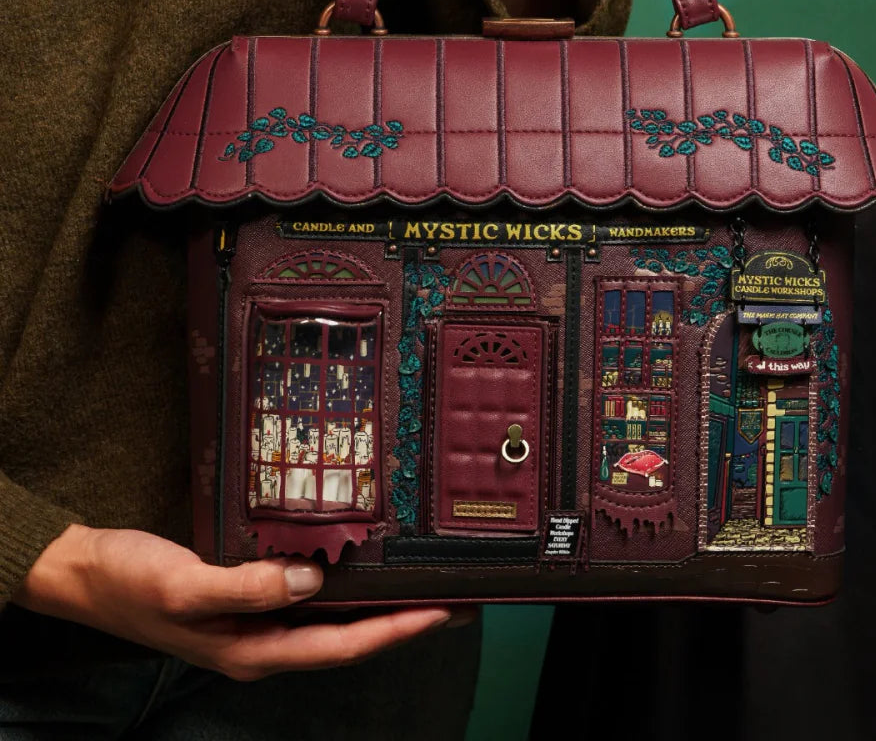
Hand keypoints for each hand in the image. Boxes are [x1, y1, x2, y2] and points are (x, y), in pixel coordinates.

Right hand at [14, 525, 470, 681]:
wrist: (84, 572)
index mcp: (254, 649)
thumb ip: (247, 586)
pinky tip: (356, 564)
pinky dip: (342, 586)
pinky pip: (309, 596)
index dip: (397, 631)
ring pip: (333, 619)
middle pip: (348, 637)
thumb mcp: (184, 586)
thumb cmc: (130, 583)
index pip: (343, 646)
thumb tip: (313, 581)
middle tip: (453, 596)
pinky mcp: (247, 596)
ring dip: (377, 604)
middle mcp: (263, 640)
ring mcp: (256, 620)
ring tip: (420, 582)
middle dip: (403, 620)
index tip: (444, 611)